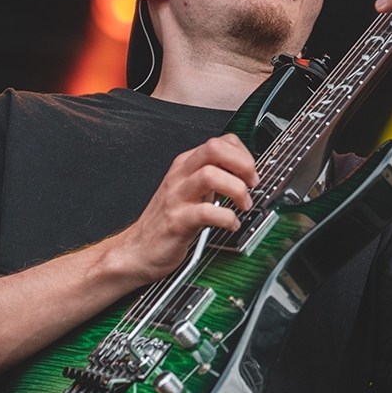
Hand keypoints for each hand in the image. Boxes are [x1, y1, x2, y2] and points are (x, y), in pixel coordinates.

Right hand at [113, 134, 257, 284]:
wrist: (138, 250)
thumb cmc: (167, 221)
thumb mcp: (190, 191)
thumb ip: (213, 178)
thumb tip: (245, 174)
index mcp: (185, 165)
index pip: (221, 142)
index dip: (244, 155)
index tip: (252, 173)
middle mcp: (180, 176)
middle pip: (214, 149)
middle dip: (242, 164)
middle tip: (252, 184)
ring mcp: (177, 197)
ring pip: (210, 175)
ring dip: (236, 189)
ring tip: (243, 205)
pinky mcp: (177, 221)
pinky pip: (206, 212)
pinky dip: (226, 218)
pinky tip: (231, 224)